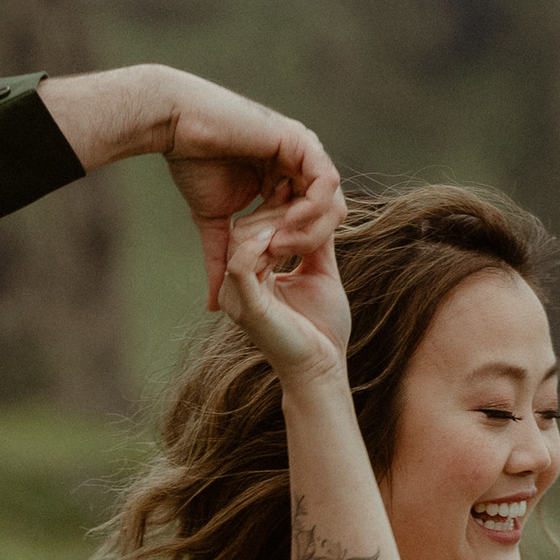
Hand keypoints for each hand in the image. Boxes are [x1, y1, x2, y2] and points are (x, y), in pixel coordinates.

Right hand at [35, 66, 341, 301]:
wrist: (180, 127)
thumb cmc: (193, 166)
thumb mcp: (214, 224)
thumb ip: (222, 259)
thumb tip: (215, 304)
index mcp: (286, 180)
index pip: (313, 223)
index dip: (297, 248)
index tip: (270, 262)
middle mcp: (301, 164)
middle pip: (330, 215)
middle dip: (308, 242)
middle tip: (279, 255)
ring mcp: (305, 150)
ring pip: (333, 201)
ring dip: (310, 229)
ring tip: (282, 242)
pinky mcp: (301, 142)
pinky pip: (326, 181)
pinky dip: (312, 206)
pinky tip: (288, 220)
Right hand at [216, 204, 350, 381]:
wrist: (323, 369)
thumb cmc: (322, 329)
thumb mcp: (320, 272)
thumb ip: (315, 242)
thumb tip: (320, 207)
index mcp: (250, 277)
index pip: (251, 229)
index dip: (274, 207)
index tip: (295, 190)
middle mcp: (236, 286)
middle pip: (242, 229)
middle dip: (274, 212)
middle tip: (299, 201)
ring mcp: (238, 297)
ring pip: (240, 240)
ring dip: (272, 224)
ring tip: (298, 220)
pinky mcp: (248, 307)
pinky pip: (241, 265)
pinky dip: (259, 245)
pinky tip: (281, 236)